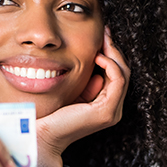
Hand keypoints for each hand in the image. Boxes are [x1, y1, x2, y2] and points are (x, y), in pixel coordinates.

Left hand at [36, 27, 130, 166]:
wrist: (43, 134)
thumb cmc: (52, 114)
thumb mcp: (73, 90)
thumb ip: (86, 79)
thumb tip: (94, 58)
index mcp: (106, 105)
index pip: (116, 74)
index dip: (112, 53)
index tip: (103, 36)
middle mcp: (112, 109)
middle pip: (123, 72)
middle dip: (115, 50)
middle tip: (106, 32)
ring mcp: (112, 111)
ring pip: (123, 74)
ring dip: (114, 54)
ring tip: (103, 40)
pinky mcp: (106, 111)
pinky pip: (118, 81)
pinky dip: (110, 65)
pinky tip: (98, 56)